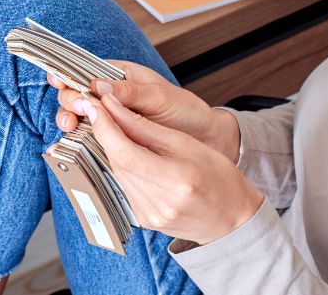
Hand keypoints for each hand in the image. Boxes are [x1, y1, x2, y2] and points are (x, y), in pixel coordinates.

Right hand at [49, 60, 239, 162]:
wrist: (206, 141)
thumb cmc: (188, 112)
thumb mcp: (162, 97)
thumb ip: (132, 92)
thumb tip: (100, 86)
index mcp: (121, 77)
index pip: (86, 71)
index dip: (70, 75)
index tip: (60, 82)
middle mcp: (112, 97)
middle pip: (78, 95)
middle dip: (69, 102)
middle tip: (74, 112)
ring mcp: (112, 119)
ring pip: (80, 117)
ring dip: (70, 120)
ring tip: (71, 126)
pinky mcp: (115, 139)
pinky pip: (91, 137)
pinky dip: (80, 139)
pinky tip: (73, 142)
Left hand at [79, 93, 263, 244]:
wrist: (231, 219)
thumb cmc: (217, 177)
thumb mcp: (188, 144)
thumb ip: (147, 128)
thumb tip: (114, 109)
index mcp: (176, 180)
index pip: (125, 152)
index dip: (105, 128)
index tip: (96, 107)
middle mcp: (159, 202)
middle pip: (118, 162)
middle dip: (107, 134)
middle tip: (102, 111)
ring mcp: (149, 215)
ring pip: (118, 173)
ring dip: (114, 150)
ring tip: (119, 132)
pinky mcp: (143, 220)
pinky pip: (124, 186)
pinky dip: (124, 167)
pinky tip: (132, 156)